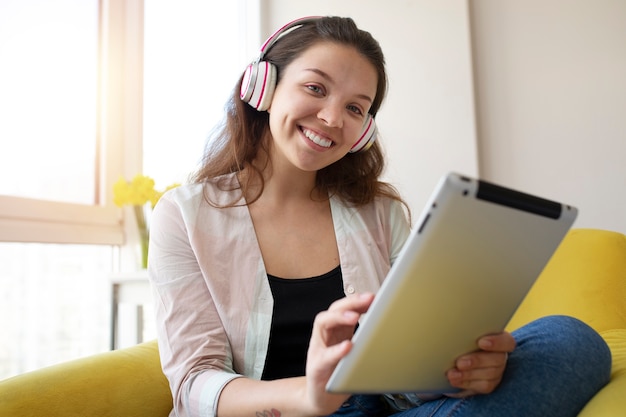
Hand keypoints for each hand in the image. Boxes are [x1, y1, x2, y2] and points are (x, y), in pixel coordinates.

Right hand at [303, 293, 374, 414]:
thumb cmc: (339, 372)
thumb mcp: (353, 351)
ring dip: (339, 318)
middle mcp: (325, 334)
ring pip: (323, 324)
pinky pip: (325, 356)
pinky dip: (336, 351)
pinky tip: (348, 346)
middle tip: (368, 299)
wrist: (321, 397)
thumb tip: (388, 327)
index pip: (344, 307)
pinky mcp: (316, 366)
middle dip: (351, 302)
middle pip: (334, 309)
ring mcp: (318, 349)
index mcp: (336, 330)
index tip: (374, 296)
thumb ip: (364, 337)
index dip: (358, 300)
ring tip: (354, 316)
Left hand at [445, 331, 515, 397]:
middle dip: (477, 361)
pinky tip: (454, 380)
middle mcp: (499, 355)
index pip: (506, 341)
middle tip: (459, 362)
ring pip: (490, 374)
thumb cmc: (458, 339)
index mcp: (498, 338)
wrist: (451, 359)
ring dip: (469, 374)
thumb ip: (463, 330)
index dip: (497, 342)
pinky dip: (466, 382)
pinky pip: (482, 385)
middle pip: (497, 359)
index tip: (481, 342)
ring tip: (452, 374)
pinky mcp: (488, 383)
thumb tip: (448, 324)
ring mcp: (496, 371)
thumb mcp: (461, 333)